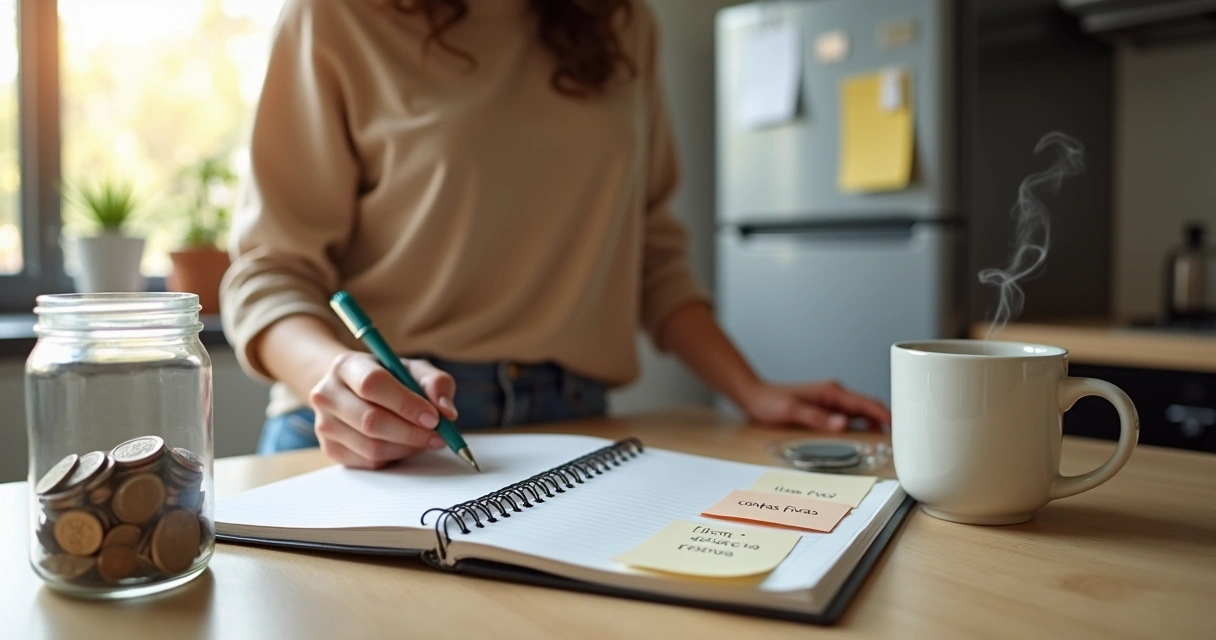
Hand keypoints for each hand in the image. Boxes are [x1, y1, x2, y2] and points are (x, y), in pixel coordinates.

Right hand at [308, 352, 458, 468]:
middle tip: (438, 436)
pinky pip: (369, 462)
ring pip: (371, 447)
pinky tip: (404, 445)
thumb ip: (436, 383)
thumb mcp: (413, 370)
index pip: (373, 384)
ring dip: (406, 447)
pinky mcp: (330, 449)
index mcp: (346, 366)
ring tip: (425, 439)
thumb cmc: (388, 378)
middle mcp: (327, 394)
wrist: (352, 389)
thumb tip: (447, 412)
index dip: (406, 403)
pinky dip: (394, 457)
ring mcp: (324, 424)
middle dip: (411, 432)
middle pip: (370, 420)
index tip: (434, 417)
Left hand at [739, 380, 890, 432]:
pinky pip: (851, 415)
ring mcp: (831, 400)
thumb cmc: (769, 403)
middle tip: (904, 436)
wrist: (754, 396)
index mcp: (830, 392)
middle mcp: (834, 393)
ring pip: (862, 411)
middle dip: (887, 419)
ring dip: (876, 423)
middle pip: (868, 406)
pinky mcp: (826, 407)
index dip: (886, 415)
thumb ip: (817, 418)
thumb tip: (843, 424)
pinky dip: (863, 424)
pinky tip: (867, 436)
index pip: (865, 404)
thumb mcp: (791, 412)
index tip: (903, 425)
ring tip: (891, 440)